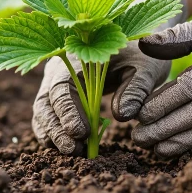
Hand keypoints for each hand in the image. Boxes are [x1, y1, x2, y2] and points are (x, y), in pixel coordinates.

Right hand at [31, 0, 187, 154]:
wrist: (138, 39)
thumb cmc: (143, 49)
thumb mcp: (147, 64)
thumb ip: (136, 88)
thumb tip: (121, 116)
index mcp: (76, 53)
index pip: (60, 87)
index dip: (67, 112)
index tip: (80, 133)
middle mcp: (60, 67)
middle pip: (45, 102)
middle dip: (56, 129)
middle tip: (74, 150)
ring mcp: (58, 81)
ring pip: (43, 110)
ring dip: (54, 134)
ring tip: (75, 153)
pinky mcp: (64, 94)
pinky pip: (51, 114)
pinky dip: (56, 132)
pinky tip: (71, 148)